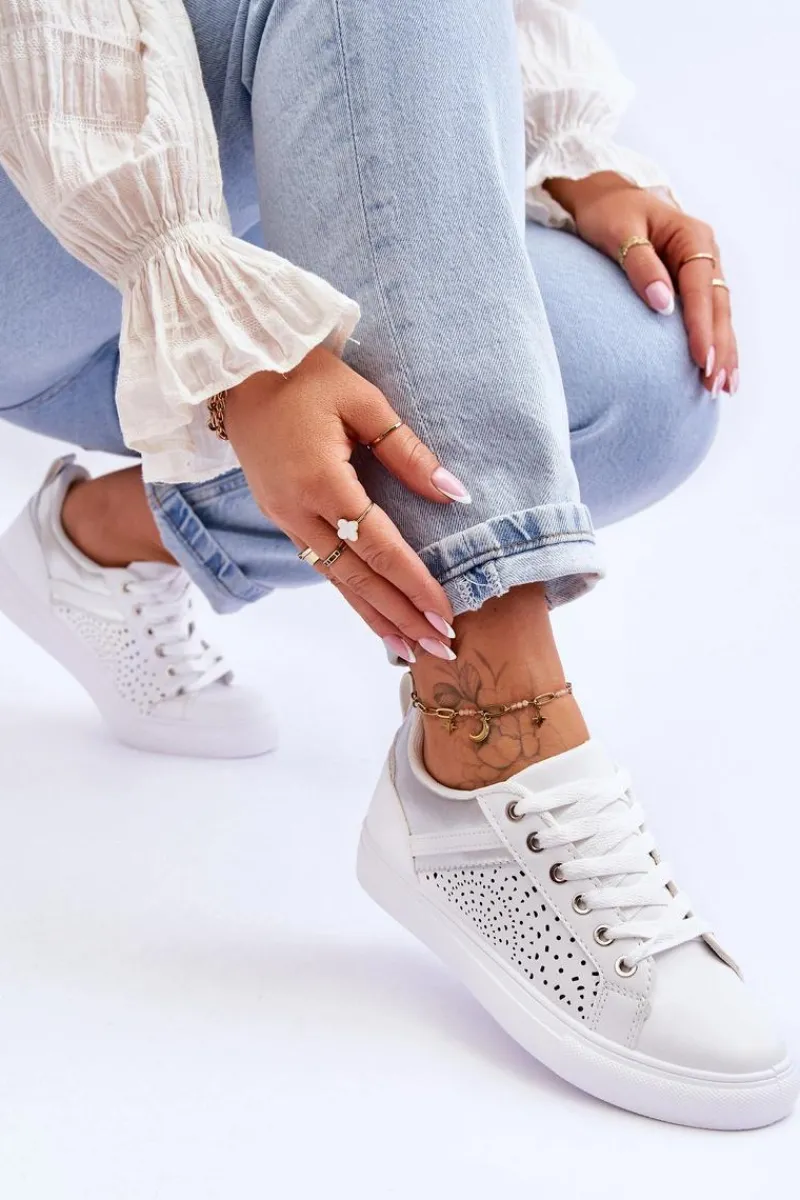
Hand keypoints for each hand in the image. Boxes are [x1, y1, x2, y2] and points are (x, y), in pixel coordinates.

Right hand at [224, 346, 464, 657]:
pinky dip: (350, 595)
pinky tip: (373, 613)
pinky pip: (321, 566)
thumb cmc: (305, 375)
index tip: (446, 614)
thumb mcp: (363, 400)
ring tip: (408, 649)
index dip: (414, 583)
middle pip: (357, 578)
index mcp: (321, 481)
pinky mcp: (280, 516)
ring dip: (374, 616)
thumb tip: (453, 493)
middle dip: (400, 616)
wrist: (236, 369)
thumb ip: (407, 451)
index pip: (378, 546)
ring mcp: (284, 517)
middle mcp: (298, 511)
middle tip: (439, 648)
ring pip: (336, 580)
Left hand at [545, 172, 736, 395]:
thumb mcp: (619, 233)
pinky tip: (718, 369)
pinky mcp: (692, 284)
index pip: (700, 288)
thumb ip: (641, 266)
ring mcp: (701, 270)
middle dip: (719, 347)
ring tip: (724, 386)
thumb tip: (663, 304)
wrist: (604, 200)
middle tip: (715, 384)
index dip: (702, 326)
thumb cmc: (609, 213)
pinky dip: (714, 342)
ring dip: (723, 351)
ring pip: (719, 314)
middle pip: (718, 306)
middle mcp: (704, 253)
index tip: (701, 359)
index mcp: (692, 237)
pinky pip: (709, 315)